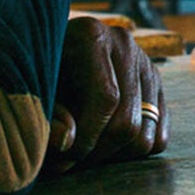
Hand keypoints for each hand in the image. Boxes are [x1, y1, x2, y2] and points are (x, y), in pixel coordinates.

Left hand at [46, 17, 165, 173]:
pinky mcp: (156, 85)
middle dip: (97, 152)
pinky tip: (105, 142)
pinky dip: (133, 152)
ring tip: (85, 149)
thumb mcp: (35, 89)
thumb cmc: (39, 73)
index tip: (63, 156)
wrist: (53, 54)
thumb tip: (66, 142)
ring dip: (114, 155)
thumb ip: (47, 116)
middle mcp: (124, 44)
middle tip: (69, 158)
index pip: (106, 99)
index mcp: (91, 36)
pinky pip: (159, 138)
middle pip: (128, 122)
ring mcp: (145, 64)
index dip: (86, 137)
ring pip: (146, 136)